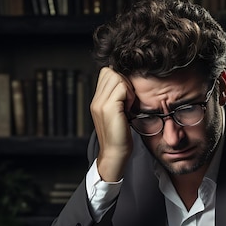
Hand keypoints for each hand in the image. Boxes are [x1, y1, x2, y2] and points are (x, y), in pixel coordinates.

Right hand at [90, 67, 135, 181]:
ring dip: (127, 88)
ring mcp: (100, 103)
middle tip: (128, 99)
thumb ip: (117, 98)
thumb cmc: (120, 136)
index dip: (119, 79)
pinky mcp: (109, 107)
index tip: (126, 95)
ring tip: (128, 104)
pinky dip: (129, 95)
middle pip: (110, 71)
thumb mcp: (117, 113)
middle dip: (123, 81)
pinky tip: (129, 109)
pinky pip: (121, 87)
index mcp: (96, 101)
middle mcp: (96, 100)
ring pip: (116, 77)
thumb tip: (127, 84)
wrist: (115, 154)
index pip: (106, 73)